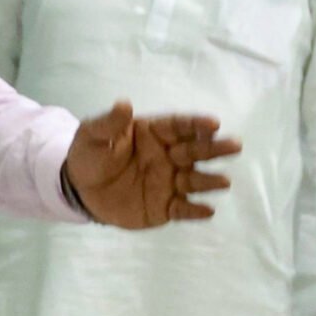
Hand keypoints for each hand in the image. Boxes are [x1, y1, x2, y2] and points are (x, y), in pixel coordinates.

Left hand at [62, 101, 239, 229]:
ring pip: (193, 180)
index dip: (196, 125)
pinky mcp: (164, 207)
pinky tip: (207, 211)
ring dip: (209, 181)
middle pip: (195, 151)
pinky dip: (194, 211)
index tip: (214, 124)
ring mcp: (168, 182)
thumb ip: (109, 123)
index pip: (179, 126)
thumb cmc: (90, 155)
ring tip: (224, 182)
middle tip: (235, 146)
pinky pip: (182, 209)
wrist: (80, 189)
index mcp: (155, 133)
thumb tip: (123, 104)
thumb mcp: (93, 135)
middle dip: (215, 149)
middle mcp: (168, 156)